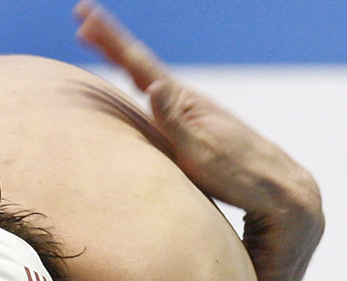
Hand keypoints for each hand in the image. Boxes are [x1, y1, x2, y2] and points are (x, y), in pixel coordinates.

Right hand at [73, 2, 322, 237]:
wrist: (275, 186)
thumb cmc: (237, 175)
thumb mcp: (201, 152)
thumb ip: (175, 120)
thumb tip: (154, 86)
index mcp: (182, 101)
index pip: (139, 64)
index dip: (110, 40)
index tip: (86, 16)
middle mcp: (184, 99)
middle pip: (139, 63)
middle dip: (110, 41)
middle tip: (83, 18)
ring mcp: (189, 112)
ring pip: (147, 77)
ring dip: (122, 59)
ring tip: (101, 43)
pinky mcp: (191, 126)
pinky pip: (156, 96)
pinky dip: (139, 82)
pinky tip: (138, 84)